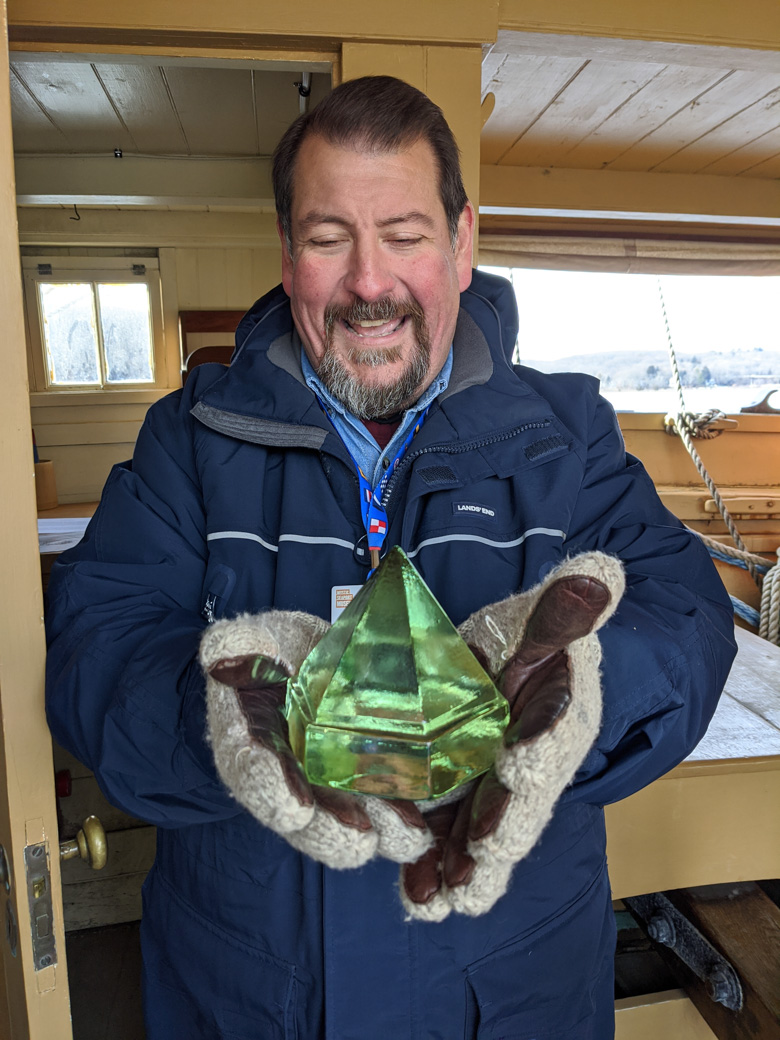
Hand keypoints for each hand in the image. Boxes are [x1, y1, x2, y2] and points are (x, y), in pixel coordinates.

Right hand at [200, 610, 431, 868]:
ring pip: (353, 822)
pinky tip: (437, 817)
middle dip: (333, 832)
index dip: (270, 790)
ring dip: (381, 833)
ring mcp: (331, 786)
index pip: (250, 774)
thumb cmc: (265, 653)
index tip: (291, 808)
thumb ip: (233, 646)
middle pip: (308, 820)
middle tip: (358, 839)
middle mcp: (290, 780)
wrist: (299, 659)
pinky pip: (391, 804)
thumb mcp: (245, 640)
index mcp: (249, 748)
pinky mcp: (370, 779)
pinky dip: (413, 814)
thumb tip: (222, 655)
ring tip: (407, 836)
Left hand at [400, 551, 624, 920]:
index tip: (517, 769)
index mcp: (558, 721)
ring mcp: (495, 788)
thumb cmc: (528, 643)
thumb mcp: (537, 622)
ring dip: (461, 866)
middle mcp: (531, 764)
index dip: (538, 756)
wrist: (505, 666)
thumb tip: (601, 572)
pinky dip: (433, 861)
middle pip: (518, 806)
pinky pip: (449, 832)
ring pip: (481, 832)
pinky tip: (413, 892)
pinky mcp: (462, 797)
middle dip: (497, 838)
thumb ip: (561, 610)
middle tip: (473, 873)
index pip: (553, 741)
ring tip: (434, 900)